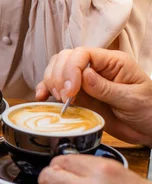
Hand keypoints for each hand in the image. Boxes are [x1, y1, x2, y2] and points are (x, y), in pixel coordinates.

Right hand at [35, 47, 151, 144]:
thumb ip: (108, 88)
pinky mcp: (77, 95)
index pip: (83, 54)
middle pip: (65, 58)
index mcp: (112, 62)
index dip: (71, 69)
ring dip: (51, 83)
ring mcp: (84, 82)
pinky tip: (42, 98)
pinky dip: (45, 91)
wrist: (149, 129)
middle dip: (59, 76)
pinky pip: (56, 88)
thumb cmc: (148, 111)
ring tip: (60, 100)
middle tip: (65, 97)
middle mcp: (95, 68)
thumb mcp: (133, 100)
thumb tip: (85, 75)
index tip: (71, 90)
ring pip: (56, 70)